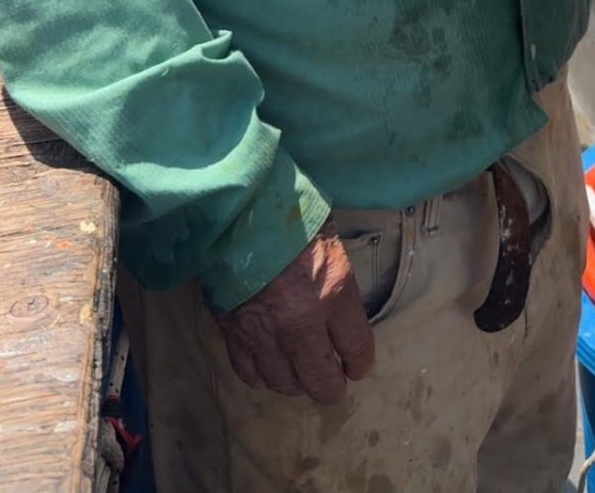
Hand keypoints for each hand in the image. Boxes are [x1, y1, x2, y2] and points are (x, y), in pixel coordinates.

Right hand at [216, 220, 374, 403]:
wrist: (237, 208)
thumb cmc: (292, 215)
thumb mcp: (331, 243)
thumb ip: (338, 285)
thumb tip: (341, 316)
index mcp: (333, 292)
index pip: (357, 347)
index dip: (361, 362)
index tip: (358, 366)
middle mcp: (301, 322)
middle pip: (322, 381)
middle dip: (332, 387)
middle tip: (334, 382)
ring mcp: (264, 332)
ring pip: (285, 384)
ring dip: (296, 382)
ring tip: (301, 372)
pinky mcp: (233, 333)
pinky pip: (251, 374)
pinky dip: (263, 376)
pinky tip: (270, 366)